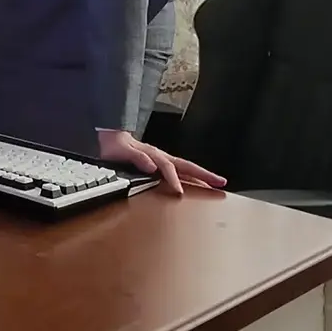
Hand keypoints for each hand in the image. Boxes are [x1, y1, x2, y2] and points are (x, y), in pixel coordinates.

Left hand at [96, 129, 225, 195]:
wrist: (111, 139)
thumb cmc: (116, 146)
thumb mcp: (122, 151)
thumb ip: (136, 157)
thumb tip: (152, 165)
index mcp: (153, 154)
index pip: (168, 168)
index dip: (174, 179)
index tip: (180, 191)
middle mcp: (161, 157)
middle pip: (186, 166)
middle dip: (204, 175)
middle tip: (220, 182)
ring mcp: (162, 160)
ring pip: (186, 168)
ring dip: (201, 176)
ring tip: (215, 183)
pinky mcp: (160, 165)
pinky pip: (180, 170)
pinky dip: (190, 176)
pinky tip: (196, 183)